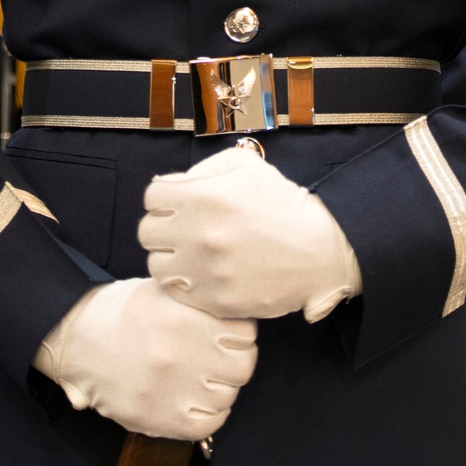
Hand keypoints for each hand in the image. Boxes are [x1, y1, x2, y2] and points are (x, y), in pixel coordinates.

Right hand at [33, 277, 256, 439]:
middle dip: (235, 359)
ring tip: (203, 377)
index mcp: (183, 316)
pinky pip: (208, 424)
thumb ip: (202, 305)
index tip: (229, 333)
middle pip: (242, 366)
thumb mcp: (164, 292)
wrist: (78, 339)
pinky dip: (209, 413)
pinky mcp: (158, 419)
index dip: (240, 332)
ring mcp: (169, 390)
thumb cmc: (124, 311)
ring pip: (227, 396)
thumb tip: (240, 319)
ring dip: (221, 387)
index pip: (245, 331)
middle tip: (220, 356)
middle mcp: (179, 353)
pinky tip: (196, 398)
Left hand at [138, 146, 360, 322]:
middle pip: (147, 232)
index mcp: (205, 195)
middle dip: (162, 228)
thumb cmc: (281, 203)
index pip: (152, 196)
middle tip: (182, 230)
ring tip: (191, 254)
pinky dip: (185, 283)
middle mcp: (200, 233)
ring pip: (157, 265)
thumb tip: (176, 183)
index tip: (177, 203)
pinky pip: (177, 292)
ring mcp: (206, 270)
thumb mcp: (245, 166)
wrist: (318, 249)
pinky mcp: (215, 300)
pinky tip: (202, 274)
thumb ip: (205, 169)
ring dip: (170, 258)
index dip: (164, 198)